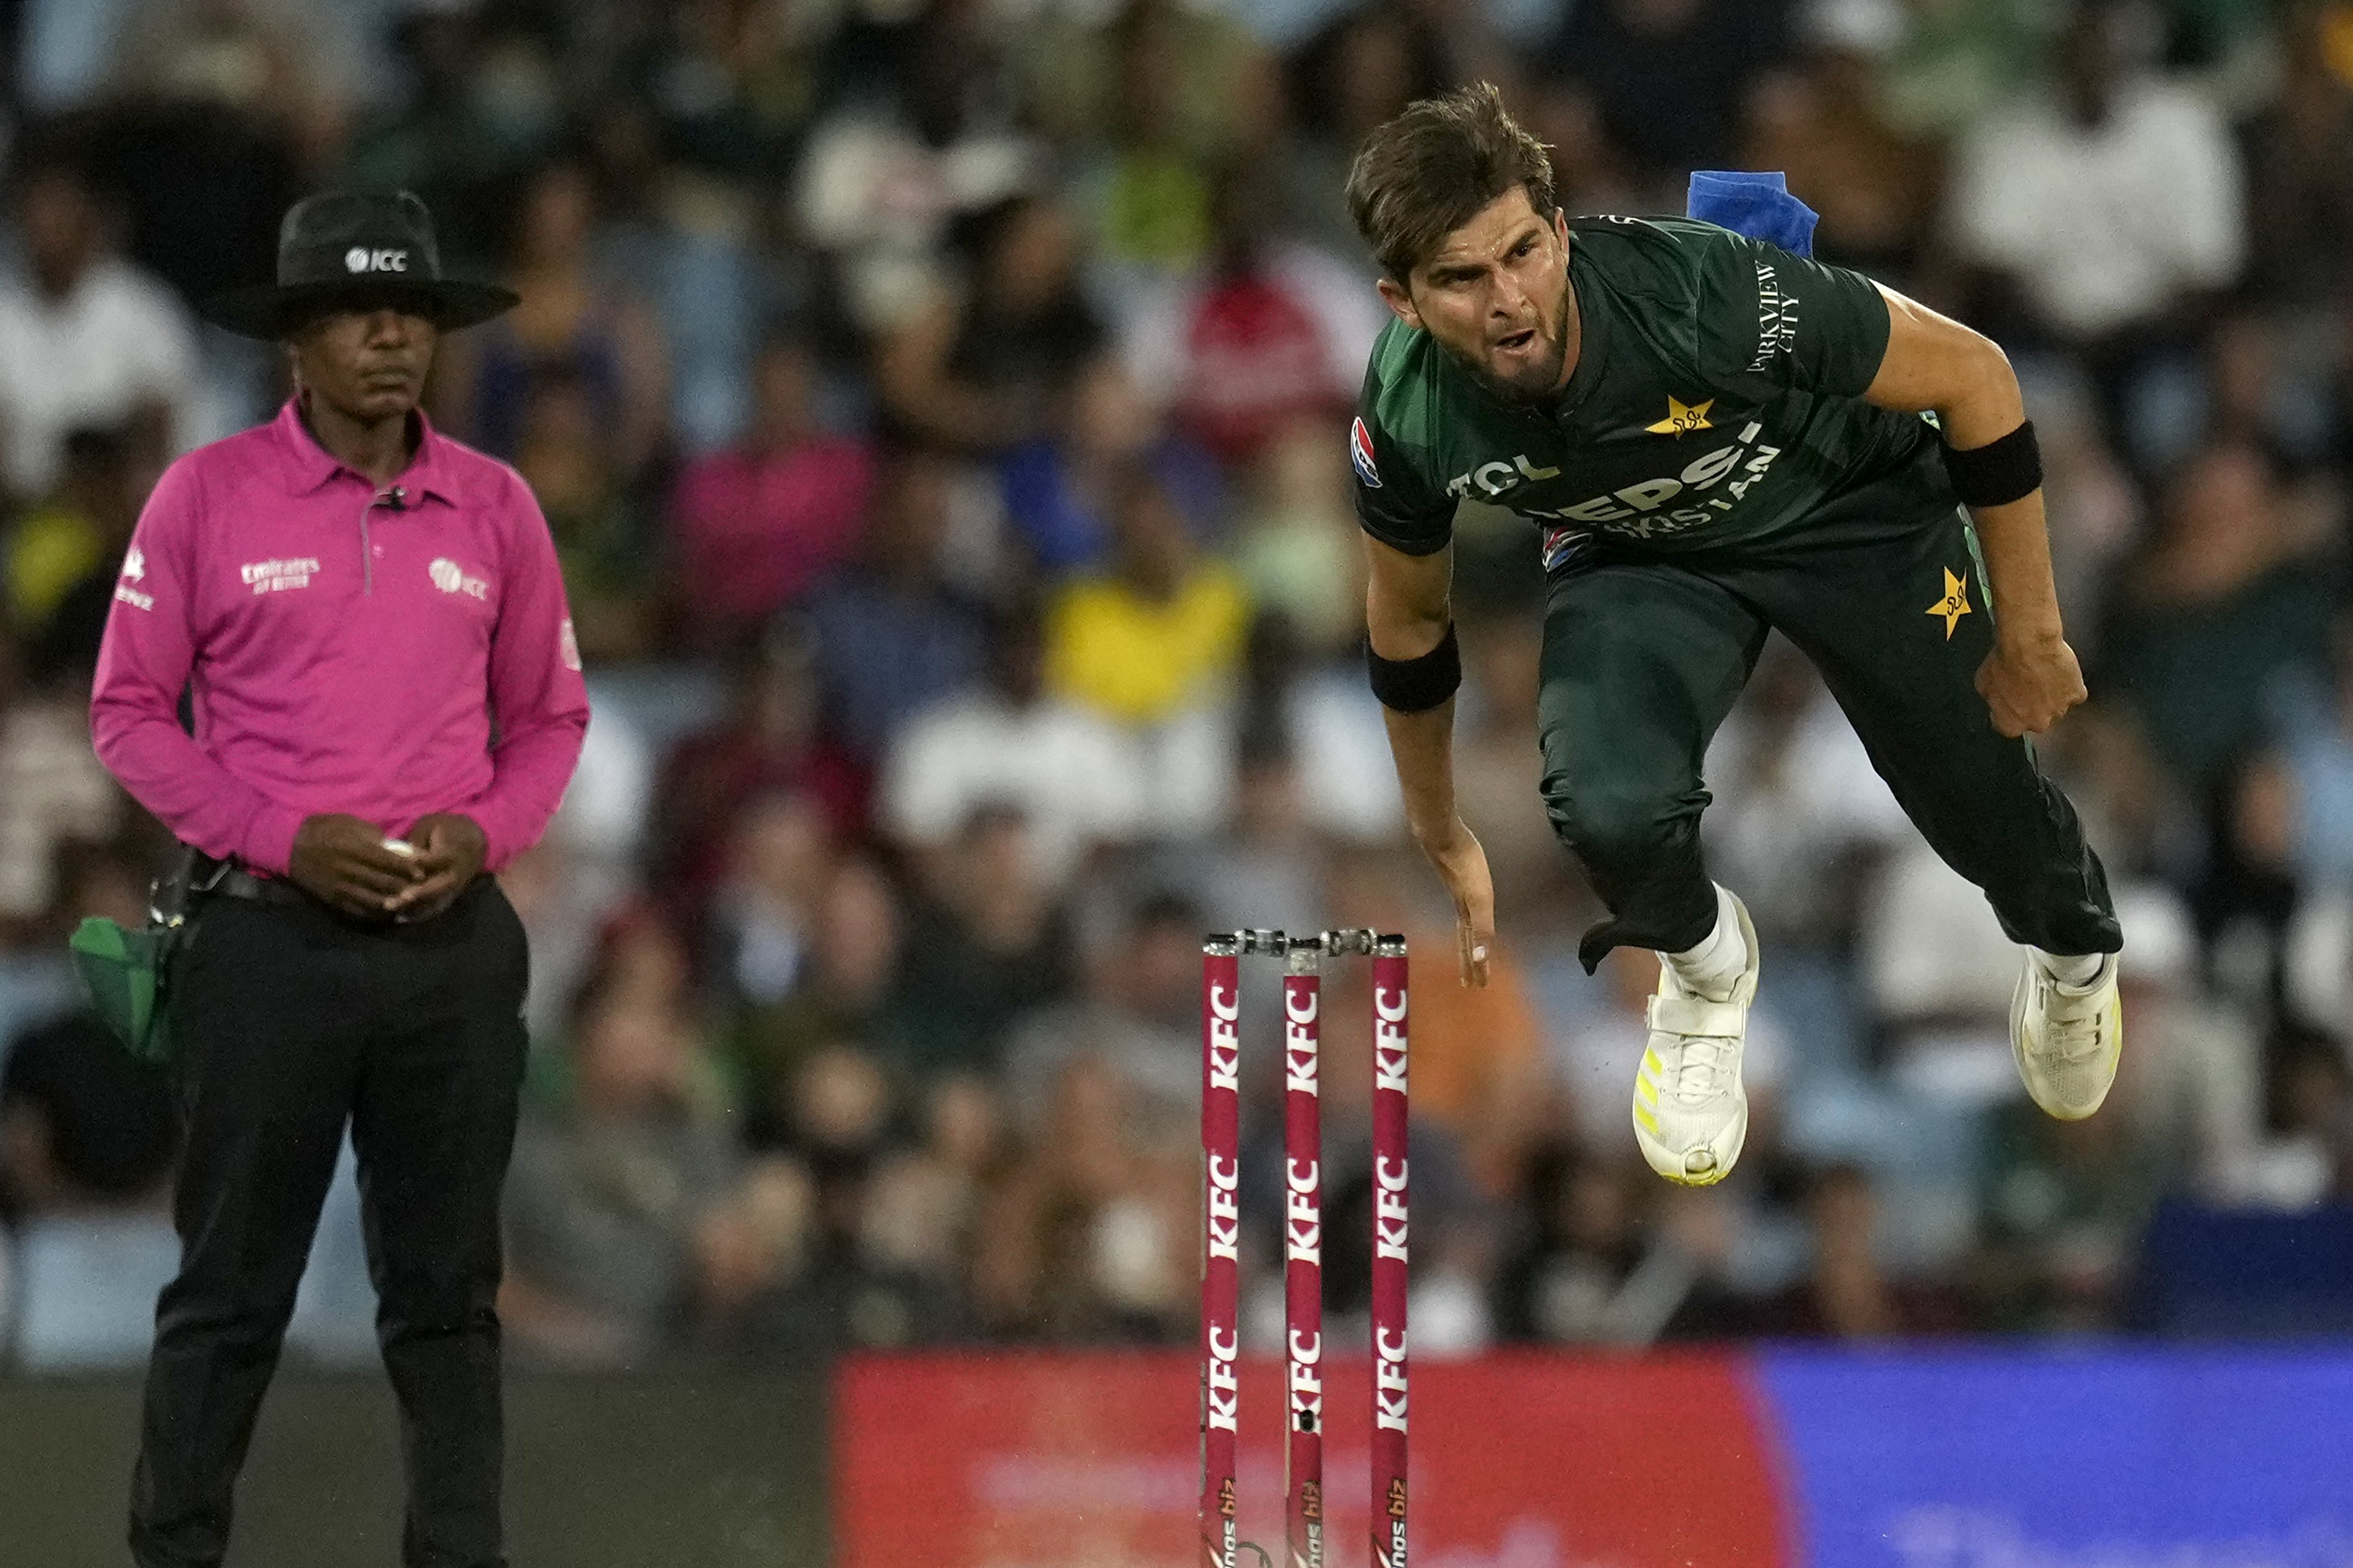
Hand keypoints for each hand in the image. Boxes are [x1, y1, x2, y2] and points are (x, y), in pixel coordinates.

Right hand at [289, 813, 428, 917]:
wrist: (291, 846)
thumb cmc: (325, 829)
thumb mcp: (350, 823)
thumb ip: (374, 836)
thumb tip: (397, 849)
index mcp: (353, 848)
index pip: (386, 860)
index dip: (407, 868)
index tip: (422, 872)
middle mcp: (347, 870)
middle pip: (383, 883)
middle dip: (406, 888)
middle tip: (423, 890)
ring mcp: (340, 887)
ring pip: (374, 901)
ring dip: (395, 904)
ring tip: (411, 904)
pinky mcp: (334, 900)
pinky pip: (359, 911)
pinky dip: (377, 914)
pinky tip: (391, 913)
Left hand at [386, 814, 487, 923]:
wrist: (471, 840)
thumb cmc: (446, 829)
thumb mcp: (430, 824)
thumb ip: (417, 839)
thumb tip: (402, 856)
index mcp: (453, 852)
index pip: (439, 860)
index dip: (424, 862)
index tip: (409, 863)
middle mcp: (456, 873)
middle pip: (440, 887)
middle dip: (418, 893)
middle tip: (396, 899)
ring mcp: (455, 887)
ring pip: (437, 901)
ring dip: (415, 908)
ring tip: (392, 910)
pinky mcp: (450, 895)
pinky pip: (436, 908)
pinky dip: (419, 914)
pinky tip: (400, 918)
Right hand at [1412, 816, 1495, 987]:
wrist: (1442, 836)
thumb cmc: (1464, 865)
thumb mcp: (1480, 900)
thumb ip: (1482, 928)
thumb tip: (1482, 957)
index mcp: (1468, 913)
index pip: (1471, 946)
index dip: (1474, 965)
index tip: (1475, 985)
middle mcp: (1463, 905)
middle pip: (1467, 939)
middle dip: (1470, 960)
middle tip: (1471, 981)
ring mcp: (1459, 891)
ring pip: (1465, 922)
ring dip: (1468, 939)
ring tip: (1469, 948)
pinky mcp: (1459, 874)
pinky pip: (1465, 903)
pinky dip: (1467, 913)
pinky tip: (1466, 902)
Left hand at [1976, 634, 2087, 737]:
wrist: (2029, 643)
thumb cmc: (2004, 661)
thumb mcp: (1983, 683)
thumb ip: (1993, 700)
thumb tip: (1997, 700)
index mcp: (2011, 724)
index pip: (2010, 727)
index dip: (2009, 712)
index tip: (2010, 702)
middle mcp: (2038, 723)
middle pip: (2036, 720)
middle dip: (2033, 706)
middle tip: (2028, 686)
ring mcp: (2059, 710)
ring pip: (2057, 708)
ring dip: (2052, 696)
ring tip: (2044, 676)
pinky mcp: (2076, 694)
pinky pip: (2075, 694)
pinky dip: (2070, 685)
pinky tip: (2060, 673)